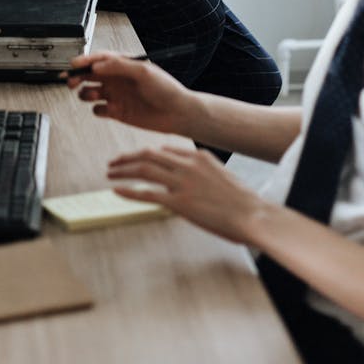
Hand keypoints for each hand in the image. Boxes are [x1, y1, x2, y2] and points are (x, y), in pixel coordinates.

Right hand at [67, 52, 197, 135]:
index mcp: (123, 64)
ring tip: (90, 95)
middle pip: (90, 75)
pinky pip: (99, 110)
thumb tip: (97, 66)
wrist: (177, 114)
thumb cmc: (166, 89)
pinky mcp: (117, 112)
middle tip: (70, 81)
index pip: (99, 59)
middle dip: (77, 77)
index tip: (74, 65)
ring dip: (85, 93)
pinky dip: (99, 110)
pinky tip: (108, 109)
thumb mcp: (144, 71)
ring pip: (90, 92)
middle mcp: (117, 79)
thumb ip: (119, 67)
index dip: (85, 61)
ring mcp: (116, 95)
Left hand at [107, 143, 264, 243]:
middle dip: (127, 157)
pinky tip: (116, 190)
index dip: (144, 153)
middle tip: (113, 162)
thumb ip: (201, 171)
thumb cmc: (241, 200)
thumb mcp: (220, 175)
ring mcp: (182, 182)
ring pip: (144, 170)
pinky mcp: (179, 203)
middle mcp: (187, 164)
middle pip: (148, 154)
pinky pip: (147, 194)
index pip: (163, 149)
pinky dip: (128, 191)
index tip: (133, 158)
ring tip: (110, 173)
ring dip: (123, 170)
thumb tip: (186, 176)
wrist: (253, 214)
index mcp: (197, 155)